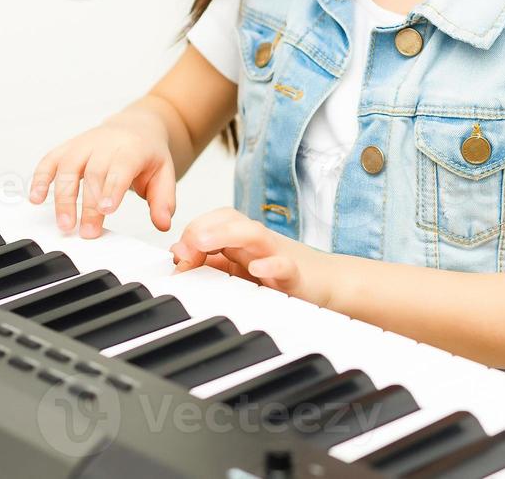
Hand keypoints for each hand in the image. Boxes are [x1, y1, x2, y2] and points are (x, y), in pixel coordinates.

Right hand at [28, 105, 176, 237]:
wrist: (136, 127)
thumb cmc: (147, 154)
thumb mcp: (164, 174)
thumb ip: (164, 200)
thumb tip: (163, 223)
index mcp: (132, 147)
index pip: (120, 166)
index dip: (112, 188)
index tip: (107, 211)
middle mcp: (105, 142)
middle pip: (93, 172)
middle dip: (89, 204)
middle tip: (88, 232)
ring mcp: (84, 144)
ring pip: (67, 167)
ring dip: (62, 197)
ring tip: (64, 224)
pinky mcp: (67, 148)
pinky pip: (50, 160)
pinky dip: (39, 178)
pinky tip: (35, 198)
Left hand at [170, 207, 334, 306]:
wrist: (327, 285)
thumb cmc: (280, 276)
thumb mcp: (238, 271)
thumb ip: (209, 262)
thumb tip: (178, 253)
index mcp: (242, 239)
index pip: (215, 219)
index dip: (194, 230)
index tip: (178, 255)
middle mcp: (258, 242)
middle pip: (231, 219)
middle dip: (204, 228)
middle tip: (185, 246)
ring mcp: (277, 255)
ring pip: (254, 234)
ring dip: (226, 234)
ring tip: (203, 243)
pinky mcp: (295, 276)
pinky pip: (284, 267)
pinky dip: (271, 266)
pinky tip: (257, 269)